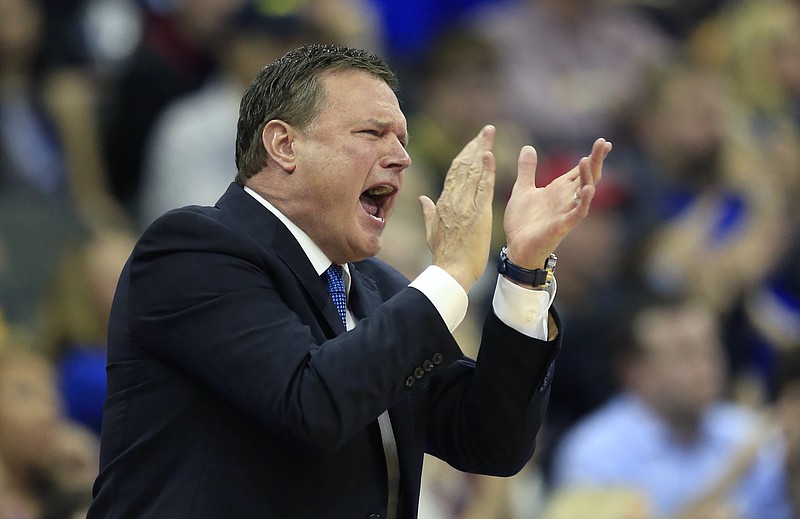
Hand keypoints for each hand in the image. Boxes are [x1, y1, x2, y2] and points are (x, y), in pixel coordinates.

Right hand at [419, 125, 495, 291]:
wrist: (451, 271)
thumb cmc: (444, 254)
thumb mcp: (431, 231)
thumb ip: (428, 212)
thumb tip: (423, 198)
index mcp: (443, 202)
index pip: (455, 172)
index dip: (465, 155)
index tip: (474, 142)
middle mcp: (453, 200)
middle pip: (464, 165)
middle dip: (476, 145)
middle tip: (487, 130)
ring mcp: (465, 206)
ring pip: (474, 172)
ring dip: (483, 150)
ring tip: (490, 135)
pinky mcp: (478, 214)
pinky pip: (483, 188)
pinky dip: (487, 170)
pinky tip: (490, 155)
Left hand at [503, 138, 611, 268]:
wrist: (516, 247)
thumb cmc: (522, 222)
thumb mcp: (522, 189)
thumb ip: (527, 169)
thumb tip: (528, 147)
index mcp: (558, 189)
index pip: (579, 170)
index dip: (592, 156)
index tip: (604, 142)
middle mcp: (566, 199)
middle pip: (587, 177)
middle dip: (596, 160)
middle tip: (603, 143)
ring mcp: (566, 212)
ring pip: (584, 192)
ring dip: (587, 176)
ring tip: (588, 159)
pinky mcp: (562, 226)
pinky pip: (577, 213)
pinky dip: (584, 202)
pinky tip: (588, 189)